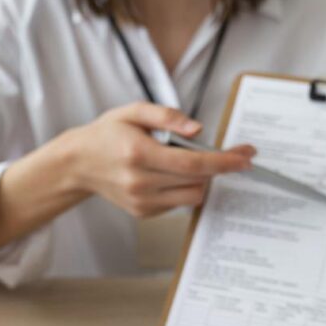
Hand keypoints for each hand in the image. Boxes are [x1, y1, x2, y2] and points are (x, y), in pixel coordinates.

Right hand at [59, 102, 255, 217]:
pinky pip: (178, 203)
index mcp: (139, 154)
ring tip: (190, 162)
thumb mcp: (133, 111)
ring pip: (192, 197)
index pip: (192, 163)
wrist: (78, 164)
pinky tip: (170, 174)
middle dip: (221, 168)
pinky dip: (183, 188)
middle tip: (235, 155)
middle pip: (197, 182)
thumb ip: (167, 116)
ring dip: (202, 180)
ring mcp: (141, 202)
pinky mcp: (143, 213)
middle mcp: (140, 182)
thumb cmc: (107, 134)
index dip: (223, 162)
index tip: (246, 157)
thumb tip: (198, 129)